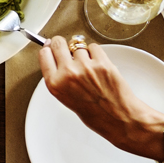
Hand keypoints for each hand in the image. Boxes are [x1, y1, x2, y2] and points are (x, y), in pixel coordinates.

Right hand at [38, 36, 163, 160]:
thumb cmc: (95, 114)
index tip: (52, 47)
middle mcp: (68, 73)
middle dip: (63, 44)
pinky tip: (99, 66)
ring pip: (78, 45)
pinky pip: (94, 47)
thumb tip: (57, 59)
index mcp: (55, 84)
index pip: (44, 54)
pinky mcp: (102, 63)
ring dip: (83, 53)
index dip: (49, 49)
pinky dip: (96, 53)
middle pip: (58, 43)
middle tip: (68, 49)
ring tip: (90, 68)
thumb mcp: (66, 98)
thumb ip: (60, 78)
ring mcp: (85, 67)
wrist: (119, 118)